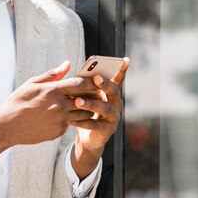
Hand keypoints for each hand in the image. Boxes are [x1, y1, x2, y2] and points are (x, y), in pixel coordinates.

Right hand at [0, 61, 96, 167]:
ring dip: (87, 109)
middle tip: (97, 92)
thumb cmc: (17, 102)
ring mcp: (60, 120)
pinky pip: (71, 124)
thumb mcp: (32, 84)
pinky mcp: (58, 132)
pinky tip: (68, 116)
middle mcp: (59, 106)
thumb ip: (52, 75)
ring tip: (86, 104)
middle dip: (93, 95)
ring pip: (82, 114)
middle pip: (86, 99)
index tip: (97, 79)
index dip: (91, 81)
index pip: (80, 84)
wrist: (6, 126)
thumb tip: (67, 64)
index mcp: (53, 91)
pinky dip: (72, 119)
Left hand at [69, 57, 129, 178]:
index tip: (125, 59)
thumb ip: (84, 86)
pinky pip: (96, 125)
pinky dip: (83, 122)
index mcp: (111, 93)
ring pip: (104, 108)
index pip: (118, 79)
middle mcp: (116, 104)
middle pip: (113, 91)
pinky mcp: (107, 131)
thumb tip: (75, 73)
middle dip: (105, 84)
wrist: (87, 138)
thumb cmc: (85, 112)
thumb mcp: (85, 97)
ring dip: (91, 104)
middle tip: (95, 78)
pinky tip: (71, 120)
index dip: (122, 69)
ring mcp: (114, 117)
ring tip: (77, 102)